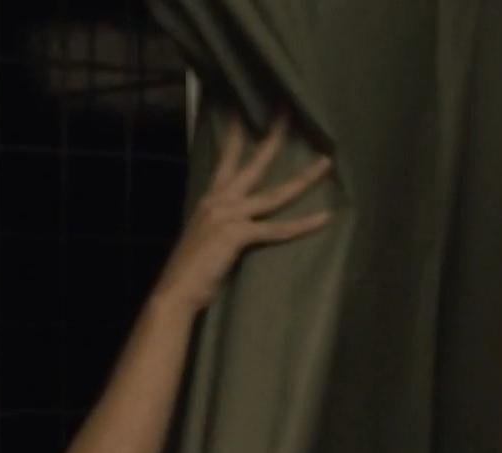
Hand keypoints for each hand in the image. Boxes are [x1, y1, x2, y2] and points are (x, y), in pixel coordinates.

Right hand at [150, 109, 334, 314]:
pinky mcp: (237, 234)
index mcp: (210, 199)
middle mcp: (219, 200)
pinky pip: (277, 229)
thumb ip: (218, 222)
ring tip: (326, 162)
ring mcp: (228, 215)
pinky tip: (324, 217)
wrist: (175, 291)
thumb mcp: (203, 236)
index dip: (235, 135)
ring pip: (275, 193)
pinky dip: (302, 225)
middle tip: (289, 111)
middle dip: (274, 137)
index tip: (242, 111)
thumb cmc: (190, 271)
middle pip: (254, 163)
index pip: (225, 159)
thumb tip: (231, 220)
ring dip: (304, 178)